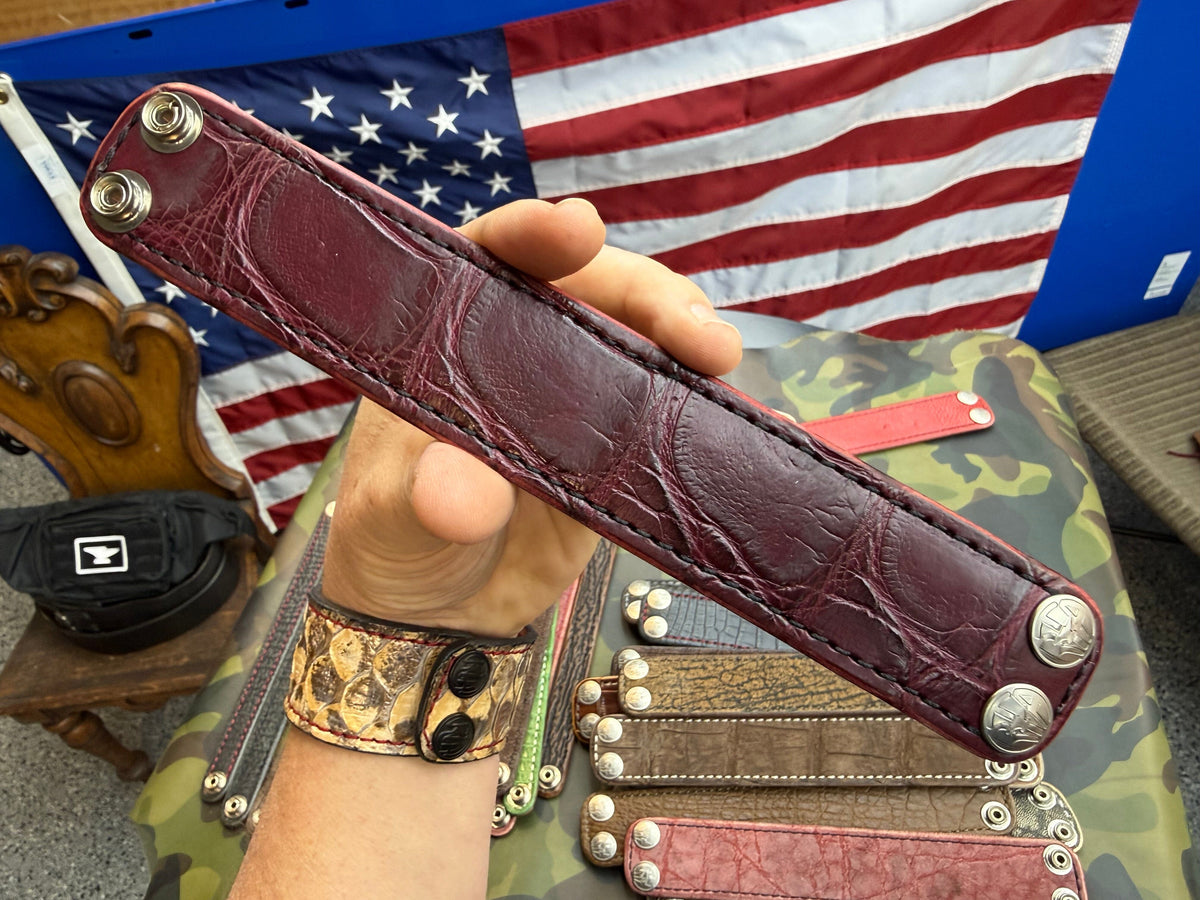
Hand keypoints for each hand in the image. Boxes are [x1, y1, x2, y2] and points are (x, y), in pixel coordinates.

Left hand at [320, 198, 741, 636]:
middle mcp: (520, 351)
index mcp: (449, 335)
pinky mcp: (620, 451)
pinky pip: (671, 422)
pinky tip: (760, 426)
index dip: (535, 233)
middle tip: (691, 331)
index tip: (578, 228)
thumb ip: (422, 499)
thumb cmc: (393, 540)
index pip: (490, 259)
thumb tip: (464, 498)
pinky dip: (715, 419)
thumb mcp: (389, 516)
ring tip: (721, 361)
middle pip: (592, 292)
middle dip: (646, 294)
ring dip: (689, 344)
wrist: (440, 615)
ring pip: (643, 345)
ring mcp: (577, 399)